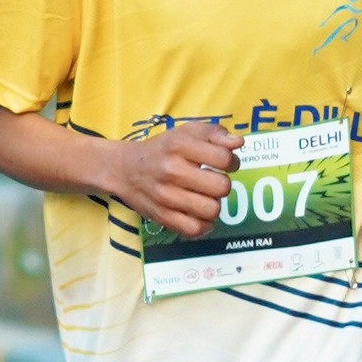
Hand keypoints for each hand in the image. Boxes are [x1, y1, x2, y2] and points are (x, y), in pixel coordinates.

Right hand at [108, 121, 238, 239]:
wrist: (123, 169)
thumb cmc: (161, 150)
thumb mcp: (185, 132)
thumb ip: (214, 133)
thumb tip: (238, 143)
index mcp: (180, 146)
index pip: (224, 158)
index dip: (232, 162)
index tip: (225, 164)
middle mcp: (172, 170)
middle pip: (221, 187)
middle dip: (223, 185)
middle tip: (213, 182)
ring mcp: (166, 196)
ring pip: (211, 210)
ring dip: (215, 205)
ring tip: (206, 198)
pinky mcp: (162, 216)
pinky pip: (194, 229)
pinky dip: (204, 225)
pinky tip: (201, 215)